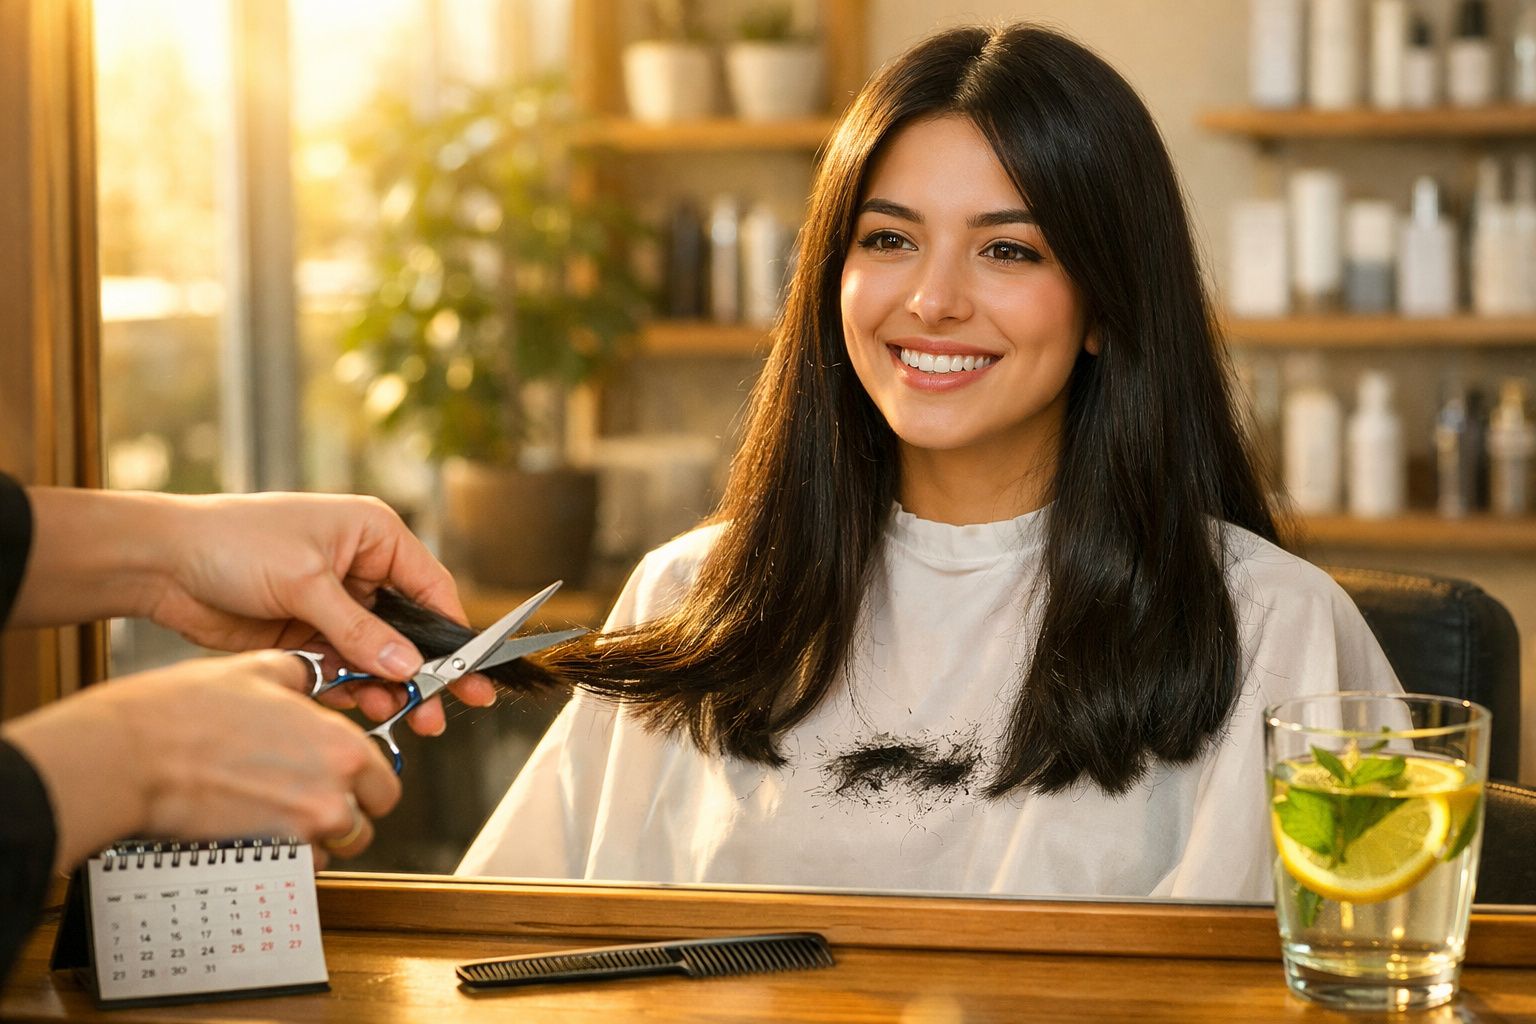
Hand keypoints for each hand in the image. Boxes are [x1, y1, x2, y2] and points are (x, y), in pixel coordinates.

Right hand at [2, 652, 401, 872]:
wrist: (130, 755)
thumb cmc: (185, 711)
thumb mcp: (257, 670)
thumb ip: (301, 676)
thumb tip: (311, 678)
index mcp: (340, 747)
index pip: (385, 784)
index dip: (368, 784)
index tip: (350, 781)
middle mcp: (331, 793)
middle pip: (363, 824)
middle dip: (345, 816)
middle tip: (312, 799)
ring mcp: (299, 830)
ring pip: (329, 850)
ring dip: (312, 839)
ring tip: (276, 812)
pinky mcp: (265, 855)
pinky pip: (292, 868)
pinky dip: (281, 856)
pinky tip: (254, 828)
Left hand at [20, 487, 494, 732]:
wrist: (161, 563)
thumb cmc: (234, 542)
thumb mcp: (306, 584)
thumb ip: (360, 632)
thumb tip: (408, 668)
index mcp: (373, 536)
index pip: (430, 588)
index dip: (453, 633)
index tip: (472, 672)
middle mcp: (360, 569)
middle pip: (409, 629)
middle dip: (426, 671)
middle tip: (446, 710)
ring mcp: (334, 605)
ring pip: (378, 656)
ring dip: (388, 686)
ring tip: (401, 717)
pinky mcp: (306, 635)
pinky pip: (343, 669)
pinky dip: (351, 689)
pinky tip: (359, 707)